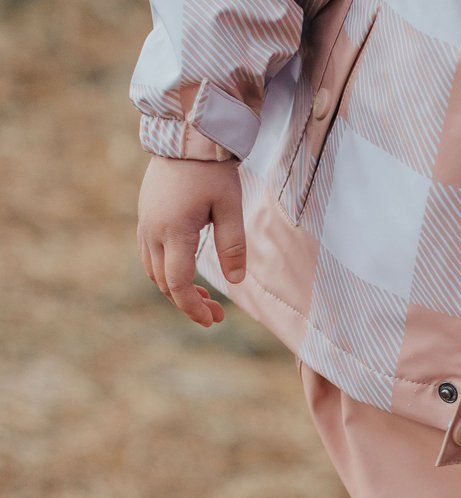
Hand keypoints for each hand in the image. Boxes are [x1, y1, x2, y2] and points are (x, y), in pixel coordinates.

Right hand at [137, 157, 245, 327]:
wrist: (185, 136)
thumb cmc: (211, 171)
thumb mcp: (230, 207)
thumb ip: (233, 245)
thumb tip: (235, 281)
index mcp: (173, 230)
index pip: (178, 283)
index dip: (193, 307)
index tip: (212, 320)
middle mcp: (152, 230)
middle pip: (163, 283)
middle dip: (189, 303)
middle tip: (218, 315)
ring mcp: (145, 223)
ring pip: (154, 271)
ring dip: (177, 290)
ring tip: (206, 299)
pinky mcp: (146, 217)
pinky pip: (150, 256)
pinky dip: (168, 273)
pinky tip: (189, 275)